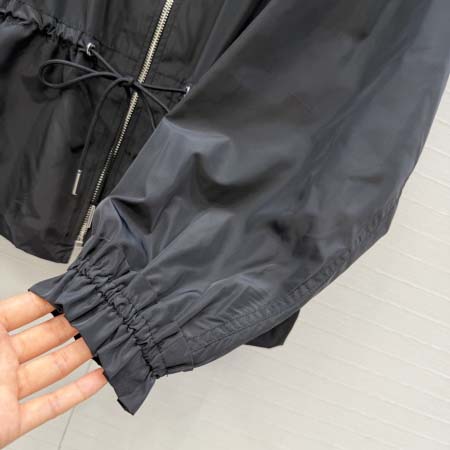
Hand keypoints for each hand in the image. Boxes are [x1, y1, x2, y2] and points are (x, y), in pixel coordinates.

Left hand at [0, 292, 106, 448]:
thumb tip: (16, 294)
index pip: (26, 309)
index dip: (52, 298)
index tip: (77, 288)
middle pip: (47, 336)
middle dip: (76, 322)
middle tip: (101, 310)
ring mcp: (7, 392)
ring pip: (54, 368)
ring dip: (82, 354)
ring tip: (107, 338)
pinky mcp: (11, 423)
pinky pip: (50, 406)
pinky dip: (77, 393)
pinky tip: (97, 379)